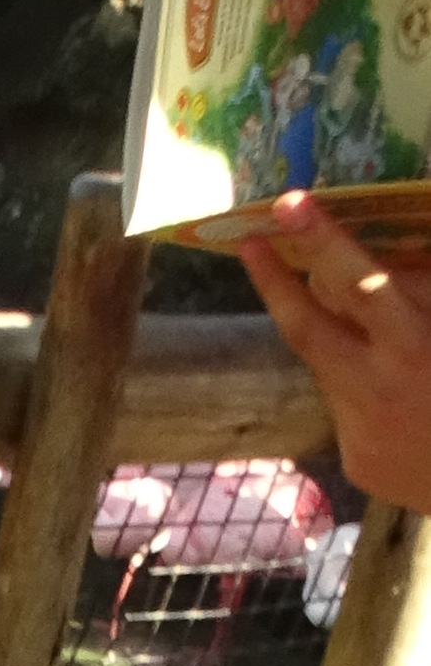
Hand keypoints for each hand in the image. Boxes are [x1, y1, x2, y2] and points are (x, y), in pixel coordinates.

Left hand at [242, 195, 430, 508]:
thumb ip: (422, 287)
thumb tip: (390, 254)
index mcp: (414, 349)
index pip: (360, 284)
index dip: (323, 241)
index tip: (289, 204)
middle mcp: (377, 391)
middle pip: (307, 328)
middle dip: (276, 283)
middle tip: (251, 241)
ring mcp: (360, 433)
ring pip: (330, 366)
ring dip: (341, 338)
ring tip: (373, 332)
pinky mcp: (358, 461)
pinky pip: (350, 406)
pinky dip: (365, 385)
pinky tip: (400, 397)